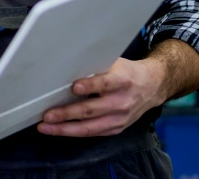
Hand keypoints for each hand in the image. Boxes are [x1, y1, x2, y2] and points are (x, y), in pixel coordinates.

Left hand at [36, 57, 165, 136]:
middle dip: (67, 113)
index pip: (105, 84)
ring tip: (46, 127)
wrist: (152, 86)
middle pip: (92, 110)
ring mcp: (120, 118)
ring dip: (65, 129)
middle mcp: (122, 101)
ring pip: (90, 127)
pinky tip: (58, 130)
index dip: (90, 86)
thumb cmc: (126, 72)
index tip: (74, 87)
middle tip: (48, 115)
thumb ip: (95, 66)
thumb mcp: (115, 63)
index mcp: (122, 81)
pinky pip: (93, 133)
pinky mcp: (116, 129)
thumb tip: (66, 66)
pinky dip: (74, 133)